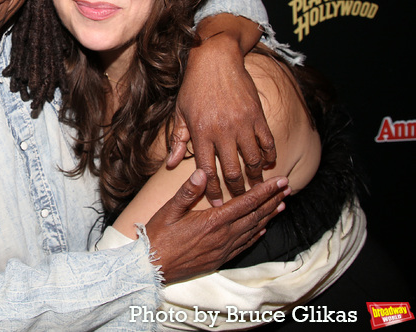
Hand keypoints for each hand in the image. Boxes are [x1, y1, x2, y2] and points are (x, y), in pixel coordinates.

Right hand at [145, 169, 288, 283]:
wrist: (153, 267)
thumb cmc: (159, 236)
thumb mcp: (169, 210)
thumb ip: (188, 191)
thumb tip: (203, 172)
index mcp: (213, 221)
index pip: (246, 203)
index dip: (265, 191)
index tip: (280, 181)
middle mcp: (223, 236)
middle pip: (255, 215)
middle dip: (272, 200)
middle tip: (287, 187)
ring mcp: (223, 249)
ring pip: (253, 230)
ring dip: (269, 216)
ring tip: (281, 204)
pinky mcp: (220, 259)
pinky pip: (244, 245)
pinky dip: (256, 234)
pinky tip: (263, 228)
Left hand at [170, 34, 275, 204]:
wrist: (216, 59)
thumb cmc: (194, 86)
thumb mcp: (181, 112)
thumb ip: (178, 140)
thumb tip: (170, 165)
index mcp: (200, 132)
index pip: (206, 171)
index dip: (212, 191)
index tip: (217, 205)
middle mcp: (221, 131)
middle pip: (231, 171)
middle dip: (236, 189)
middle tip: (240, 200)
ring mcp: (242, 123)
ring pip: (252, 160)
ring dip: (255, 176)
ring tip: (257, 187)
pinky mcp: (257, 115)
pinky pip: (267, 142)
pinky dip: (269, 155)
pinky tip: (268, 163)